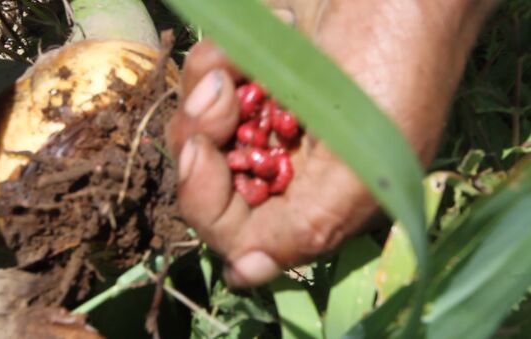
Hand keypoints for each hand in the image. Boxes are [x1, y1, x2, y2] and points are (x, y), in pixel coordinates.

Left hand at [167, 0, 496, 285]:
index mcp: (314, 203)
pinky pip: (204, 80)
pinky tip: (255, 46)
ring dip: (205, 95)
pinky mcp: (251, 77)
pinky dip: (216, 59)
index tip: (202, 153)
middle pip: (205, 181)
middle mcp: (286, 168)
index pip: (234, 230)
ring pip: (196, 129)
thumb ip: (305, 226)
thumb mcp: (361, 163)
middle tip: (220, 96)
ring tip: (237, 67)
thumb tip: (246, 274)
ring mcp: (264, 120)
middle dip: (200, 140)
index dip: (206, 201)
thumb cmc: (395, 68)